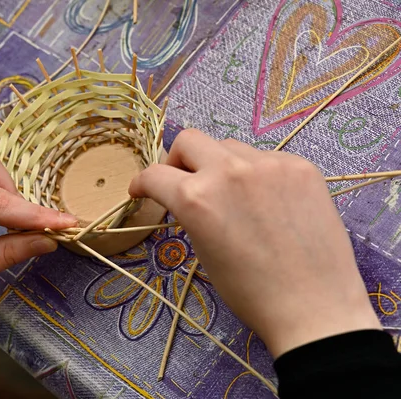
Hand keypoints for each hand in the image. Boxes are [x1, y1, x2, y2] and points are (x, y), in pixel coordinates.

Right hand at [130, 129, 380, 357]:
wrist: (314, 307)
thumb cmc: (250, 292)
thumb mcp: (204, 252)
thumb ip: (191, 212)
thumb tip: (189, 194)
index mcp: (196, 197)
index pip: (154, 174)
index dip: (142, 183)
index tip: (142, 190)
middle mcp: (228, 170)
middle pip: (188, 140)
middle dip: (177, 161)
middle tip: (185, 183)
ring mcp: (268, 163)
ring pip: (229, 147)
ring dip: (220, 165)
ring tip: (235, 197)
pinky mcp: (300, 166)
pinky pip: (265, 158)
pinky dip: (256, 174)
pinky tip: (270, 202)